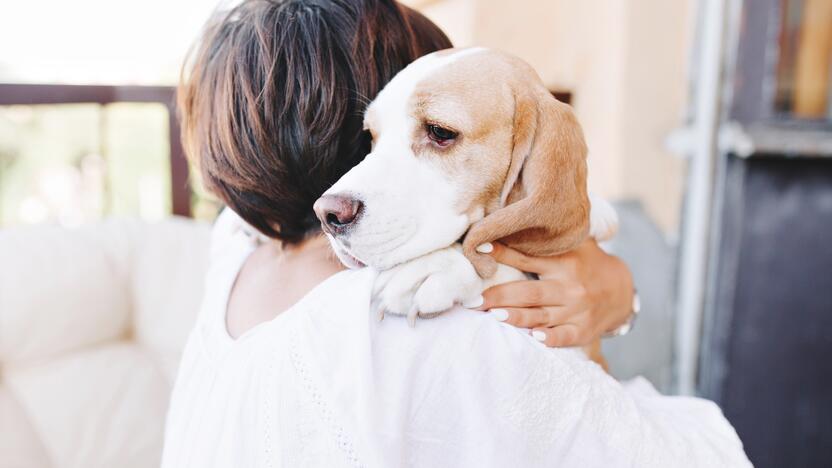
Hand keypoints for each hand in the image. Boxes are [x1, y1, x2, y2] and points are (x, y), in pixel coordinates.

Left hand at [471, 240, 633, 347]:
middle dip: (500, 296)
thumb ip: (547, 235)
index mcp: (563, 262)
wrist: (622, 291)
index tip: (480, 247)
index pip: (527, 257)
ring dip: (517, 317)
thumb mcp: (574, 243)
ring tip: (494, 316)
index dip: (503, 252)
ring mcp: (576, 310)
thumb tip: (511, 213)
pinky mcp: (583, 330)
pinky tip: (536, 338)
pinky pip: (565, 336)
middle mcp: (568, 286)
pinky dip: (551, 338)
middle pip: (530, 292)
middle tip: (473, 300)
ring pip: (542, 315)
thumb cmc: (586, 263)